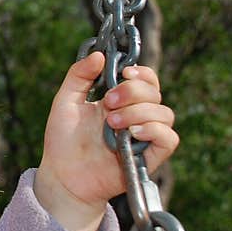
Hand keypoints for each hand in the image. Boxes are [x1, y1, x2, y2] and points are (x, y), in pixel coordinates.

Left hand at [34, 51, 178, 230]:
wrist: (62, 175)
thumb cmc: (63, 140)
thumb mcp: (65, 102)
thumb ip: (78, 76)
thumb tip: (99, 55)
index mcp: (119, 101)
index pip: (145, 79)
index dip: (141, 72)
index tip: (123, 73)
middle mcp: (135, 116)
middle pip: (155, 93)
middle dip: (133, 92)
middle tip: (109, 102)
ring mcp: (143, 136)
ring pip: (164, 113)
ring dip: (139, 112)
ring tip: (112, 122)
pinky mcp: (149, 157)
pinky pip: (169, 138)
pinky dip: (155, 130)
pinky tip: (133, 132)